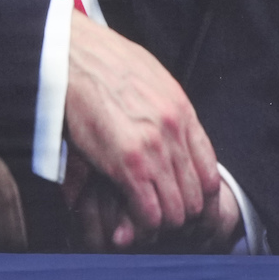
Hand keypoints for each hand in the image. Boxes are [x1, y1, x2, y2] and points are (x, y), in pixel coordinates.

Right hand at [62, 11, 220, 246]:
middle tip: (158, 217)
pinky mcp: (127, 164)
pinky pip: (149, 212)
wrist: (69, 55)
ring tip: (142, 222)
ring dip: (160, 223)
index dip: (198, 198)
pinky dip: (142, 224)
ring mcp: (153, 150)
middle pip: (195, 197)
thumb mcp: (149, 78)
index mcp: (182, 112)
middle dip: (179, 215)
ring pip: (176, 211)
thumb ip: (166, 109)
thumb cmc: (100, 62)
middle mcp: (174, 133)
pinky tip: (128, 220)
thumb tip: (172, 129)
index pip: (210, 174)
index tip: (181, 203)